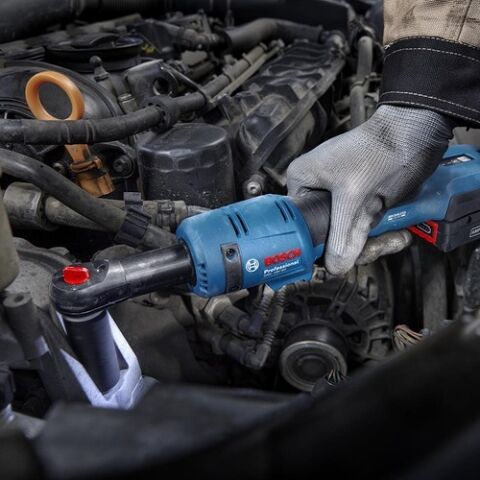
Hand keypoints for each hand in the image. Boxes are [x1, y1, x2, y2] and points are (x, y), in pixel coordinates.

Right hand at [287, 105, 452, 274]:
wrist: (416, 134)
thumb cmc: (379, 150)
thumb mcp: (354, 196)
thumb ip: (341, 235)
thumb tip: (333, 268)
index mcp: (303, 182)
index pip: (300, 225)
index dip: (316, 246)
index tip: (333, 261)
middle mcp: (317, 192)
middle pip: (326, 235)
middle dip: (353, 248)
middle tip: (373, 248)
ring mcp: (341, 200)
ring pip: (347, 237)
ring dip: (373, 244)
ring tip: (394, 238)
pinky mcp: (361, 205)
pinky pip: (364, 231)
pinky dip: (382, 237)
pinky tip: (398, 235)